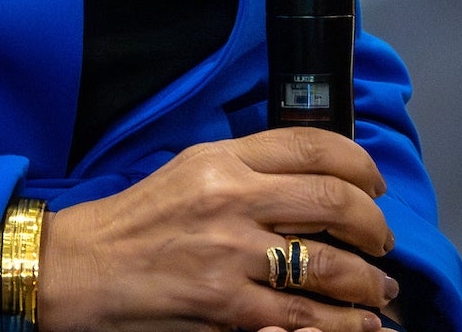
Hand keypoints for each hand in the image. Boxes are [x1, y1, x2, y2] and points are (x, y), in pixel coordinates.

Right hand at [34, 129, 399, 331]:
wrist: (79, 269)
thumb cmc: (132, 222)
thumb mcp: (185, 172)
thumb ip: (243, 170)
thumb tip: (311, 183)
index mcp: (219, 159)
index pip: (312, 146)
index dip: (361, 165)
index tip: (375, 186)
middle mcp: (230, 199)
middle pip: (334, 200)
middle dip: (376, 226)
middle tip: (382, 242)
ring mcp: (230, 255)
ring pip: (331, 265)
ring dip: (369, 283)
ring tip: (378, 290)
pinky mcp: (228, 307)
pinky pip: (306, 318)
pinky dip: (345, 325)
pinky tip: (360, 324)